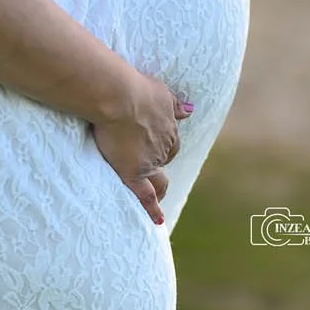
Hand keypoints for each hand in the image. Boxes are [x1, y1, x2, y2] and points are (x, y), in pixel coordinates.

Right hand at [90, 73, 194, 226]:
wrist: (119, 97)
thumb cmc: (135, 88)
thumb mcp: (160, 92)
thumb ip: (174, 104)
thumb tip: (191, 110)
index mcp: (169, 127)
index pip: (170, 142)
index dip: (162, 146)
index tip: (153, 147)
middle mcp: (163, 146)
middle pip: (164, 160)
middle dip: (158, 164)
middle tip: (147, 168)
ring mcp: (149, 161)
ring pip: (157, 179)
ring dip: (158, 188)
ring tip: (157, 199)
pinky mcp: (133, 172)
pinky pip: (145, 196)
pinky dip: (152, 210)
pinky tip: (158, 221)